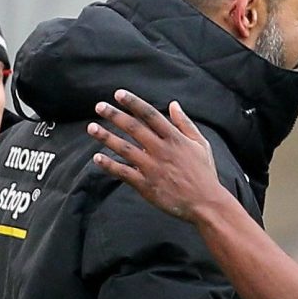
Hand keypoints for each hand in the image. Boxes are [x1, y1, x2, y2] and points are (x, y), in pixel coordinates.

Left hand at [87, 90, 221, 221]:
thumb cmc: (204, 173)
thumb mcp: (201, 144)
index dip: (133, 103)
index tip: (118, 94)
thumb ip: (185, 124)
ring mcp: (152, 168)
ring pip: (124, 148)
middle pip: (133, 128)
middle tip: (99, 106)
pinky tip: (97, 158)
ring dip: (106, 137)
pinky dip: (109, 165)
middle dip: (114, 115)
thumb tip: (173, 104)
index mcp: (175, 139)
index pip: (150, 115)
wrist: (205, 204)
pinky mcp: (146, 185)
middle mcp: (161, 150)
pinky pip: (123, 172)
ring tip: (91, 128)